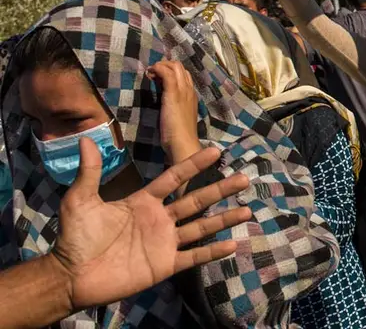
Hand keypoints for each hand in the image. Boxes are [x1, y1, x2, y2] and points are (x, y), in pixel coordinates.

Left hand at [51, 140, 251, 312]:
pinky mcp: (164, 265)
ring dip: (224, 219)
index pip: (174, 178)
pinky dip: (212, 252)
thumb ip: (90, 171)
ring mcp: (164, 242)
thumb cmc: (75, 237)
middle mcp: (160, 219)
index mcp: (144, 201)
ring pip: (201, 227)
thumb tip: (85, 138)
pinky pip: (193, 256)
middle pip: (197, 200)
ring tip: (247, 210)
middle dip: (220, 189)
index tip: (215, 150)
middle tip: (245, 178)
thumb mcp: (80, 200)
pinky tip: (233, 245)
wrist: (70, 275)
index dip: (193, 164)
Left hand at [149, 61, 200, 168]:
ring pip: (175, 67)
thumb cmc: (178, 135)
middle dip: (165, 65)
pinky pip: (167, 73)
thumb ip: (173, 106)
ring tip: (150, 72)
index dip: (171, 72)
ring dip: (161, 65)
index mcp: (191, 95)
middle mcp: (189, 90)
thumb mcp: (177, 116)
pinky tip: (150, 73)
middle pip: (180, 67)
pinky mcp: (173, 93)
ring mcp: (183, 90)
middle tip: (153, 72)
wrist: (182, 143)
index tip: (158, 77)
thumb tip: (164, 100)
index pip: (184, 75)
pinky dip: (158, 68)